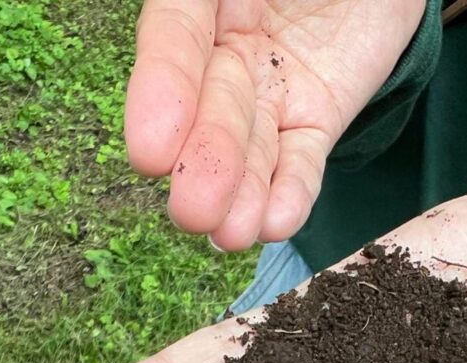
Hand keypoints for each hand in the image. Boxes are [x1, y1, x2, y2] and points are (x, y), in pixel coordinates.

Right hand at [125, 0, 424, 248]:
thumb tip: (190, 14)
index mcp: (201, 0)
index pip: (173, 41)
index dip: (161, 93)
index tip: (149, 152)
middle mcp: (227, 49)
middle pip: (213, 107)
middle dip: (205, 162)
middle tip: (194, 213)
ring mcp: (273, 87)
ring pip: (253, 144)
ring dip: (242, 192)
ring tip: (232, 234)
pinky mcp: (316, 116)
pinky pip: (302, 158)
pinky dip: (292, 190)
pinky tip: (277, 221)